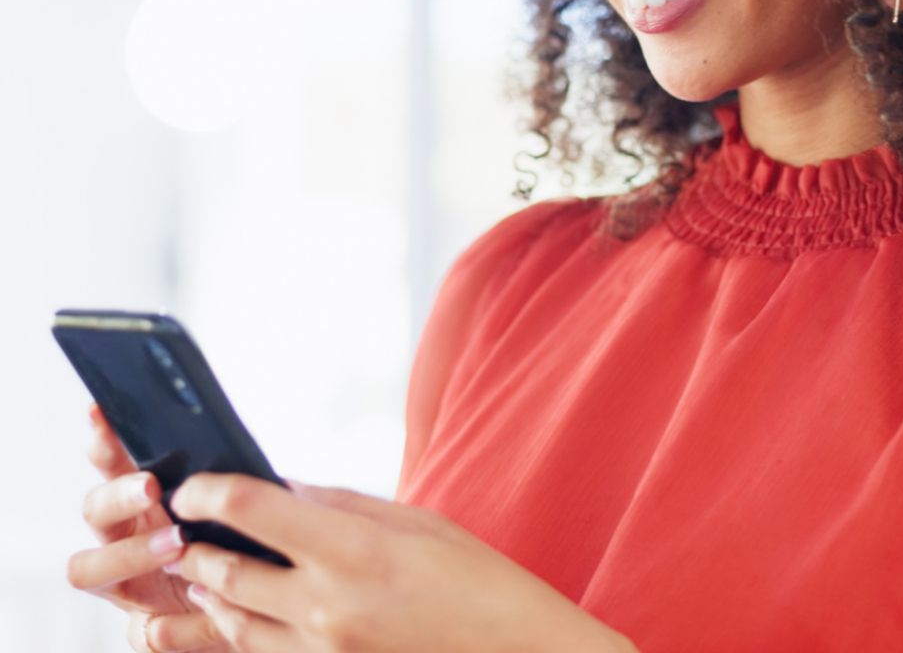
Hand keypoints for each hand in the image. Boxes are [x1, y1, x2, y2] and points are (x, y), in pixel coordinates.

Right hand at [67, 404, 230, 651]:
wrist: (267, 601)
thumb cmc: (249, 538)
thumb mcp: (246, 502)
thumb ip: (232, 482)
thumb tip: (239, 448)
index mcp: (144, 495)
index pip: (112, 460)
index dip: (102, 438)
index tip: (101, 412)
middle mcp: (124, 534)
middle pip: (94, 508)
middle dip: (118, 494)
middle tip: (152, 485)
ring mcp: (127, 581)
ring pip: (88, 567)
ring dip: (128, 554)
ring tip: (175, 542)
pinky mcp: (146, 627)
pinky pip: (138, 631)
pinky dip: (156, 626)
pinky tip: (181, 612)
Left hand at [164, 473, 636, 652]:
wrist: (510, 652)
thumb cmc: (474, 578)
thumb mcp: (414, 521)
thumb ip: (340, 504)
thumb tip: (284, 488)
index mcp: (351, 549)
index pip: (252, 510)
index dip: (210, 491)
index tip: (192, 484)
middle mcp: (325, 605)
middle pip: (227, 572)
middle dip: (193, 548)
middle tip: (174, 528)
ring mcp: (322, 652)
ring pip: (233, 624)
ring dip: (206, 594)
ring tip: (192, 572)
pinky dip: (238, 633)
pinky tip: (230, 618)